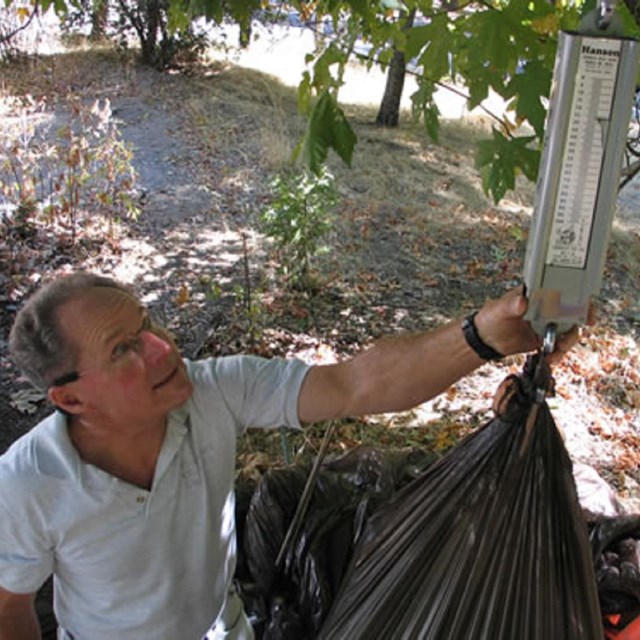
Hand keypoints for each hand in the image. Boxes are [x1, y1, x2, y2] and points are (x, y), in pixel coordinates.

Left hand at [474, 287, 594, 362]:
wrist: (487, 340)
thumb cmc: (491, 318)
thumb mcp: (499, 310)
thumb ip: (510, 305)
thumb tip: (521, 301)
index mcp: (536, 295)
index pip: (561, 291)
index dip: (577, 298)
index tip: (585, 307)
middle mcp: (545, 308)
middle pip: (571, 312)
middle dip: (578, 324)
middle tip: (572, 335)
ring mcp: (547, 323)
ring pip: (568, 331)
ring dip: (567, 342)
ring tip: (557, 351)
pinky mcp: (545, 338)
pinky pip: (559, 345)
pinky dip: (559, 353)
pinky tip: (551, 358)